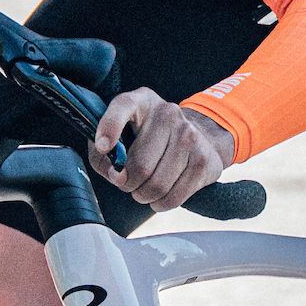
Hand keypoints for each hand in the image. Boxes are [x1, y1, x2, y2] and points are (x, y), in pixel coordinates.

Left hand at [91, 90, 236, 210]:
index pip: (123, 106)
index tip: (102, 147)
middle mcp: (168, 114)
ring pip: (157, 185)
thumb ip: (102, 152)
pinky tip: (159, 196)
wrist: (198, 136)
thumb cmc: (148, 139)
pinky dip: (160, 203)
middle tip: (127, 183)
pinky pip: (173, 197)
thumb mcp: (121, 134)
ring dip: (143, 195)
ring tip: (143, 189)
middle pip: (140, 166)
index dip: (110, 127)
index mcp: (141, 102)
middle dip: (127, 183)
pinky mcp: (203, 161)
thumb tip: (113, 171)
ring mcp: (190, 136)